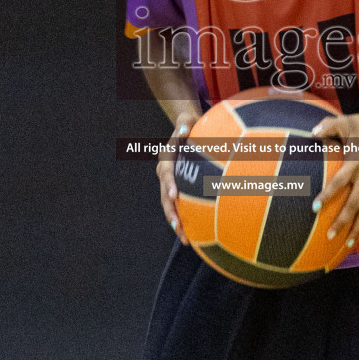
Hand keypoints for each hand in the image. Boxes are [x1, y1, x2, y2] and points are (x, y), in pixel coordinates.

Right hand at [156, 115, 195, 244]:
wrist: (187, 130)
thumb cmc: (190, 124)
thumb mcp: (187, 121)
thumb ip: (184, 124)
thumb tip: (183, 130)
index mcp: (166, 158)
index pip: (166, 173)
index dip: (169, 185)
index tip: (175, 196)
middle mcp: (165, 173)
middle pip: (165, 195)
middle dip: (170, 211)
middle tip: (177, 225)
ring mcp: (170, 183)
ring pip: (170, 205)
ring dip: (176, 222)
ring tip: (185, 239)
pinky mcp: (178, 189)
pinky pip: (179, 206)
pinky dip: (184, 220)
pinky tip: (193, 236)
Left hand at [310, 110, 358, 255]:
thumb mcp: (344, 120)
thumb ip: (327, 126)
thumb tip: (311, 133)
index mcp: (356, 159)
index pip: (341, 180)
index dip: (328, 194)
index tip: (315, 207)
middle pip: (356, 202)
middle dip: (343, 220)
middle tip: (329, 235)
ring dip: (358, 227)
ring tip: (347, 244)